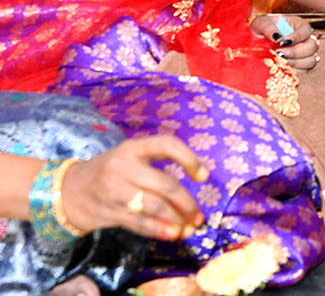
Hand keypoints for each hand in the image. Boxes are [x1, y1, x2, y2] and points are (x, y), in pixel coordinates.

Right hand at [58, 136, 206, 241]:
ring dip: (176, 219)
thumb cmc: (109, 172)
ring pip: (154, 206)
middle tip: (199, 216)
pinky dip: (158, 229)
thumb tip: (193, 184)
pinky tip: (171, 233)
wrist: (65, 190)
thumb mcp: (129, 157)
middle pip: (165, 184)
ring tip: (189, 228)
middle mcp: (123, 166)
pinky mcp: (107, 211)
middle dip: (187, 202)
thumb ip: (155, 167)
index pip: (167, 145)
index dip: (189, 158)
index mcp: (133, 148)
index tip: (203, 176)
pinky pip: (138, 222)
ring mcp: (113, 189)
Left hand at [251, 14, 317, 70]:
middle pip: (312, 46)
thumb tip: (278, 38)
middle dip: (296, 52)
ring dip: (298, 62)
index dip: (297, 37)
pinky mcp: (301, 64)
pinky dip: (297, 71)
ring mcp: (305, 53)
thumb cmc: (262, 28)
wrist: (257, 39)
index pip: (306, 30)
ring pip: (312, 59)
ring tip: (282, 62)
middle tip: (280, 54)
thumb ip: (269, 29)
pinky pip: (306, 70)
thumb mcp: (262, 24)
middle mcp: (305, 38)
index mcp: (299, 25)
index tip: (283, 42)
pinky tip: (284, 68)